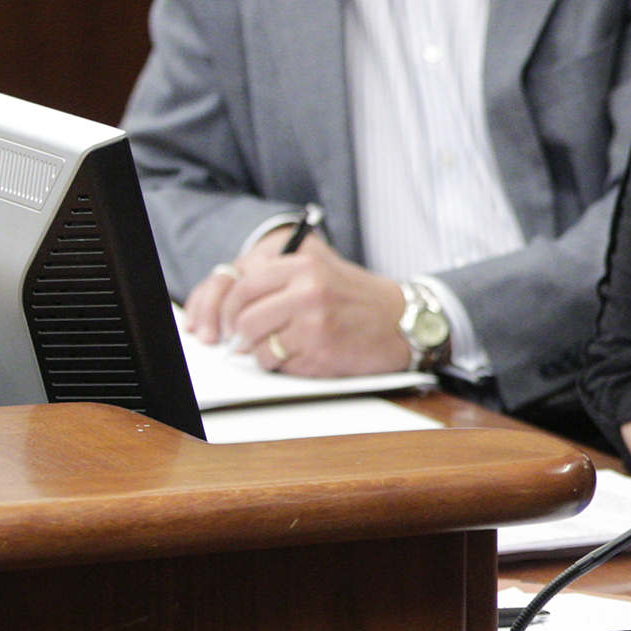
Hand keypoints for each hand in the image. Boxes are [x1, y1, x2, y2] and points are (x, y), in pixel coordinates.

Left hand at [190, 233, 412, 376]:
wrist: (403, 321)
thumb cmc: (359, 300)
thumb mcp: (322, 271)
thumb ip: (279, 278)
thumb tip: (231, 302)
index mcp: (305, 265)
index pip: (243, 287)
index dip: (227, 309)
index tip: (228, 320)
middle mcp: (308, 291)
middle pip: (244, 319)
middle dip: (242, 335)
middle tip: (248, 340)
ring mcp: (314, 323)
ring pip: (257, 346)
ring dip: (262, 352)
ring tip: (283, 347)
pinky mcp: (320, 352)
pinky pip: (277, 364)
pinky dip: (282, 365)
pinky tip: (303, 355)